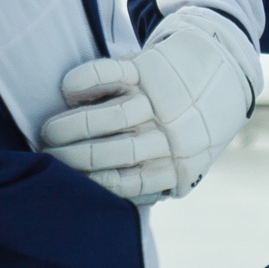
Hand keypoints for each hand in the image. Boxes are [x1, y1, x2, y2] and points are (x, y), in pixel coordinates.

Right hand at [40, 7, 258, 201]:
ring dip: (74, 125)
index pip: (130, 183)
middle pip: (117, 150)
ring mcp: (160, 97)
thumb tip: (104, 202)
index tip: (65, 182)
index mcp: (176, 163)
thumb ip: (152, 179)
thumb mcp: (182, 158)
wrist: (220, 68)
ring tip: (49, 130)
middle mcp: (170, 132)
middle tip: (48, 155)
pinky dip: (86, 81)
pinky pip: (112, 72)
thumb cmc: (189, 125)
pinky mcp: (150, 65)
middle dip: (75, 157)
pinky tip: (67, 90)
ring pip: (114, 116)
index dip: (93, 183)